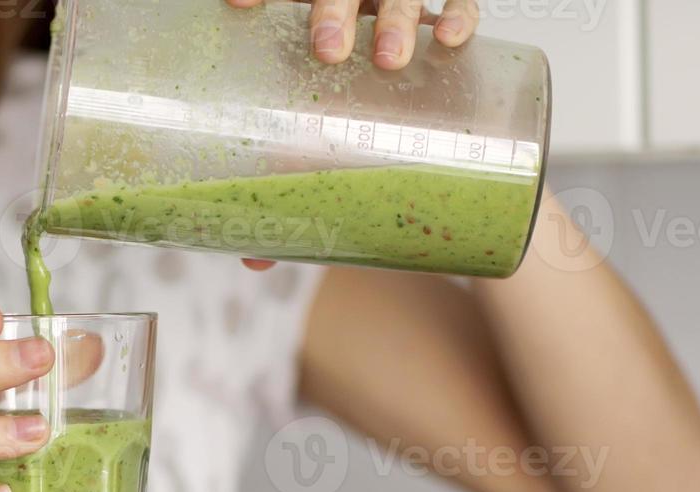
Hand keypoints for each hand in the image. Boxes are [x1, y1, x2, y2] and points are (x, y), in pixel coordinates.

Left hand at [229, 0, 480, 271]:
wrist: (423, 140)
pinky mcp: (450, 22)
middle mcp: (353, 8)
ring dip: (397, 19)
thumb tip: (254, 258)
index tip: (236, 5)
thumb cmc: (352, 136)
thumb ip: (288, 194)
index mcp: (305, 23)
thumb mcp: (319, 156)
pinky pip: (464, 1)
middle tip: (328, 51)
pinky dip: (461, 14)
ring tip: (392, 59)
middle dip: (333, 11)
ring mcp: (400, 9)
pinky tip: (452, 37)